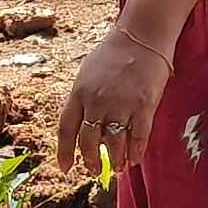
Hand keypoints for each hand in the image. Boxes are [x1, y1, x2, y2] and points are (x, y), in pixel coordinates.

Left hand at [57, 23, 174, 176]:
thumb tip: (83, 129)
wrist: (141, 37)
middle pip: (89, 141)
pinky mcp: (143, 106)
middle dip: (91, 161)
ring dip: (115, 160)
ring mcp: (120, 104)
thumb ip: (83, 100)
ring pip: (113, 143)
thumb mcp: (88, 74)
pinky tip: (134, 160)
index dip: (65, 152)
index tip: (66, 168)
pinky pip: (137, 137)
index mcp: (79, 93)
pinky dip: (135, 152)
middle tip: (95, 171)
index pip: (66, 130)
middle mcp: (96, 101)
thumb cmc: (114, 55)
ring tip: (118, 168)